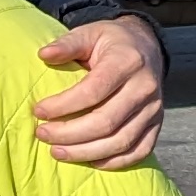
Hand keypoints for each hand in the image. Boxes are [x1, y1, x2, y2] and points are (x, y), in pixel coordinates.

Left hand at [33, 15, 166, 170]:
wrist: (146, 47)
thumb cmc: (111, 42)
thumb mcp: (89, 33)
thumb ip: (67, 44)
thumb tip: (44, 54)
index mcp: (126, 62)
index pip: (93, 91)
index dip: (63, 105)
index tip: (38, 111)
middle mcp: (144, 87)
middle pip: (106, 121)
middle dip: (70, 134)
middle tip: (42, 134)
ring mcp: (153, 108)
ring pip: (121, 141)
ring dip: (86, 152)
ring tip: (57, 152)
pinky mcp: (157, 124)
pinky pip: (140, 151)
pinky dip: (115, 162)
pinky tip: (90, 162)